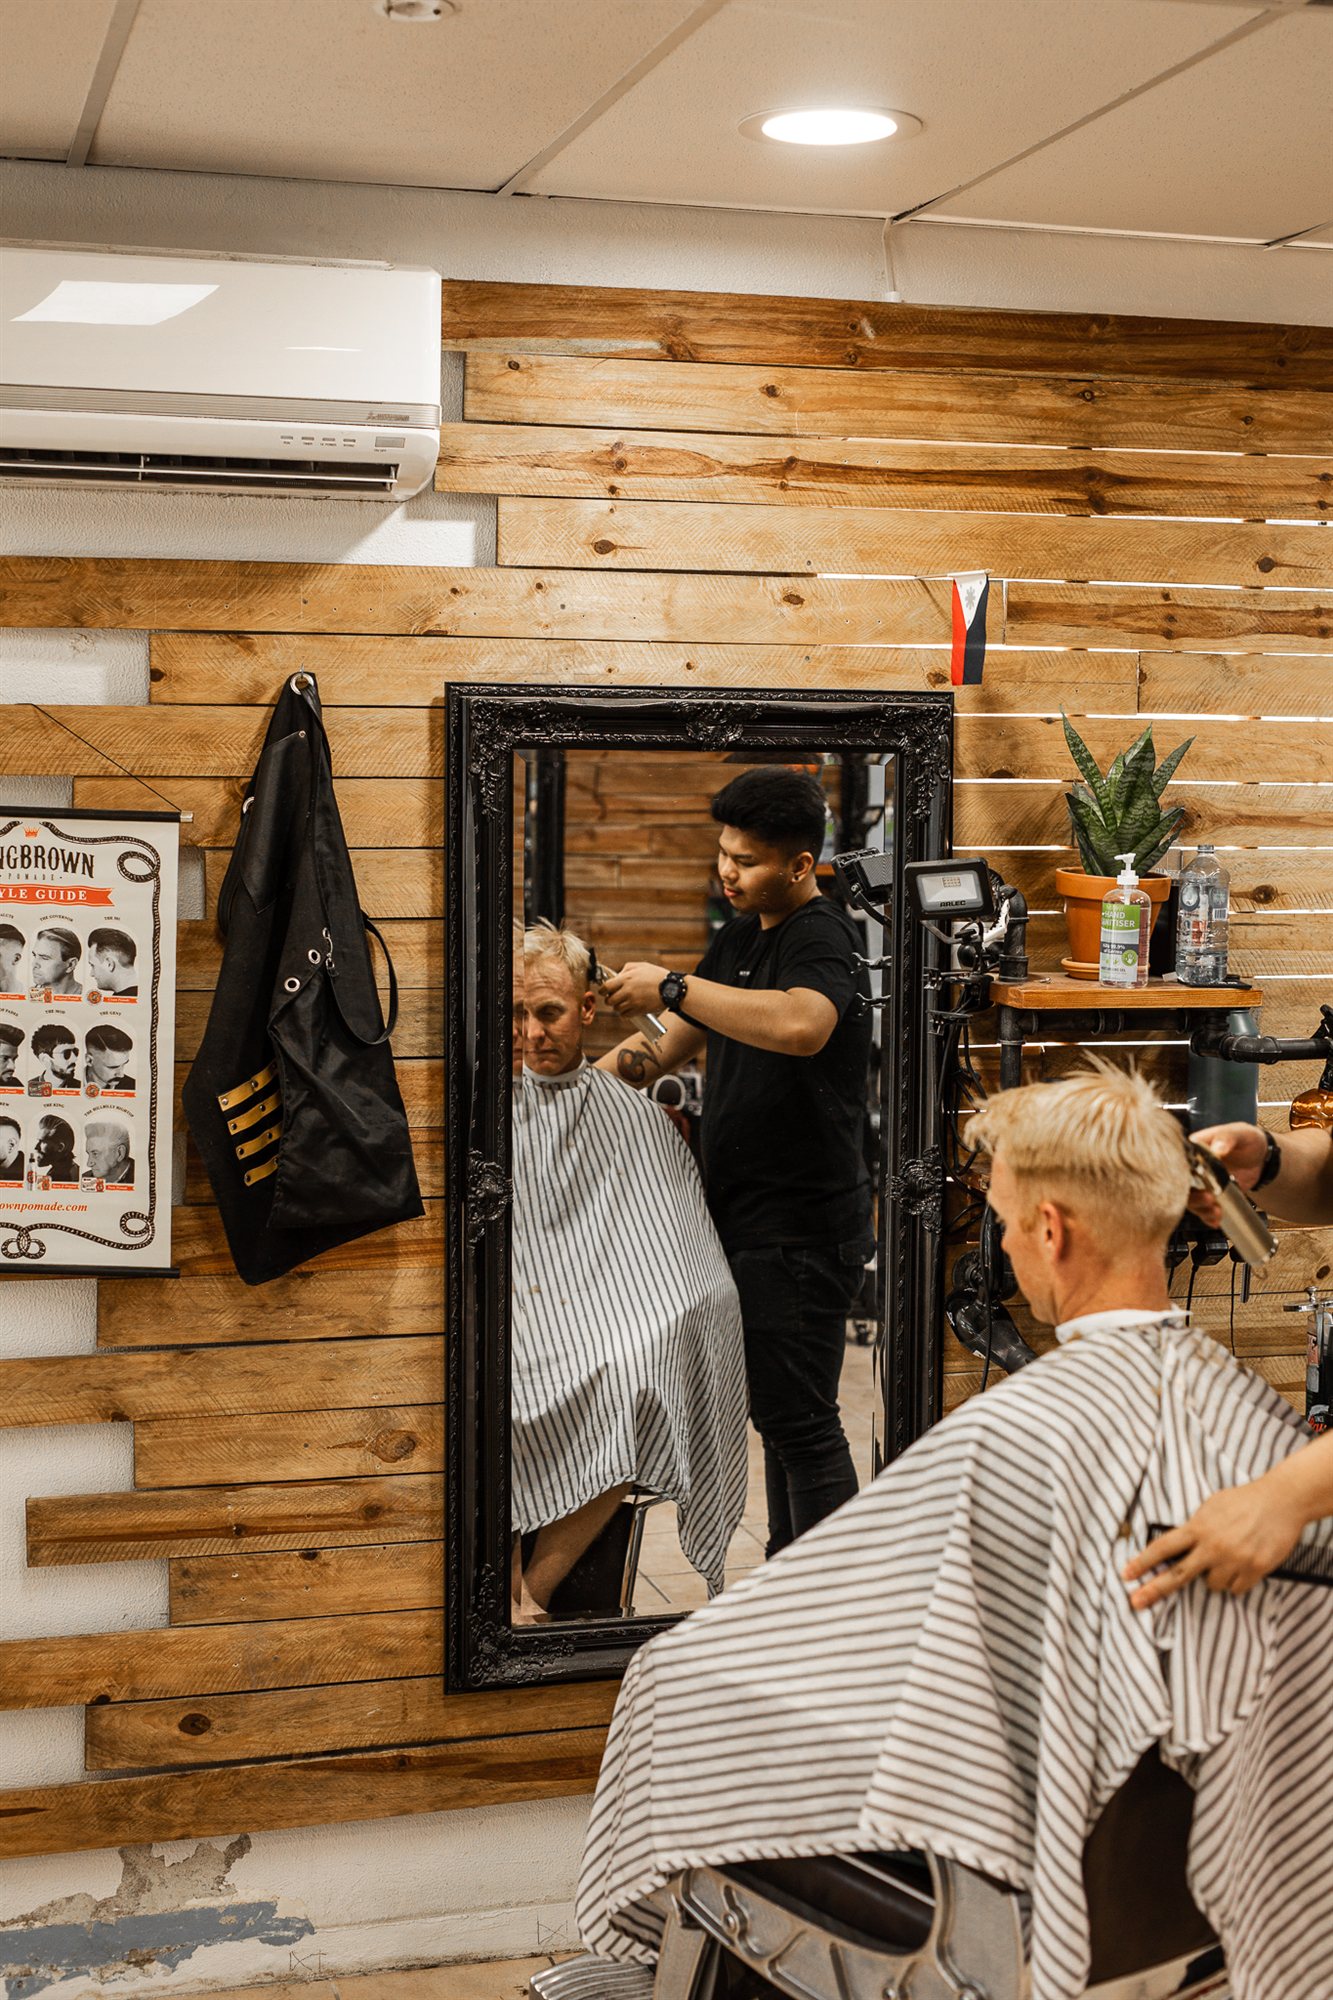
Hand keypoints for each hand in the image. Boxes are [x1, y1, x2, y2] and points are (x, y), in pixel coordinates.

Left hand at [601, 962, 669, 1017]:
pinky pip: (625, 1016)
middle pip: (609, 1000)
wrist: (671, 988)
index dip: (602, 990)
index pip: (606, 987)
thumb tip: (616, 976)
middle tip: (614, 997)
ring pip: (616, 1009)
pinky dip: (625, 1013)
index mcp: (626, 978)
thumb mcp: (640, 966)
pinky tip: (629, 1008)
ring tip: (624, 1002)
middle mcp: (628, 991)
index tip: (603, 991)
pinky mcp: (639, 1010)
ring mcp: (633, 1002)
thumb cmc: (656, 975)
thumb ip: (626, 969)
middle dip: (610, 999)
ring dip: (618, 1007)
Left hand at [1122, 1476, 1306, 1609]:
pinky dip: (1236, 1581)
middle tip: (1135, 1602)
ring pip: (1212, 1585)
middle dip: (1154, 1589)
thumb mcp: (1211, 1507)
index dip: (1142, 1561)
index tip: (1126, 1574)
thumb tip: (1181, 1544)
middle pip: (1177, 1574)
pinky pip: (1235, 1589)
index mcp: (1198, 1528)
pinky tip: (1244, 1563)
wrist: (1280, 1501)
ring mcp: (1233, 1560)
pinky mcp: (1254, 1570)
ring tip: (1229, 1557)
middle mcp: (1212, 1546)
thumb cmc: (1243, 1500)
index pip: (1163, 1547)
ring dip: (1215, 1577)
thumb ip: (1196, 1528)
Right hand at [1187, 1121, 1268, 1226]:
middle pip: (1182, 1184)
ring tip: (1216, 1211)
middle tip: (1209, 1198)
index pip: (1179, 1163)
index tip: (1194, 1182)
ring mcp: (1201, 1184)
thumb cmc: (1247, 1140)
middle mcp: (1193, 1168)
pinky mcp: (1210, 1196)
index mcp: (1193, 1149)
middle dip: (1193, 1196)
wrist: (1261, 1157)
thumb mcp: (1239, 1133)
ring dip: (1201, 1208)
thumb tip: (1217, 1149)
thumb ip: (1226, 1138)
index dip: (1182, 1174)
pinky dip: (1208, 1216)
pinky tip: (1216, 1219)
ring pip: (1191, 1199)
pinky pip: (1204, 1209)